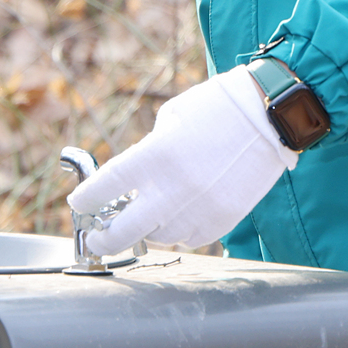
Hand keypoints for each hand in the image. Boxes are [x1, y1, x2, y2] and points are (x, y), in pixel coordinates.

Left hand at [66, 66, 297, 253]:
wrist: (268, 116)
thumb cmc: (216, 108)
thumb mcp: (170, 120)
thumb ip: (147, 154)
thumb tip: (131, 183)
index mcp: (155, 156)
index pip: (105, 188)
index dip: (86, 199)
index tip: (79, 203)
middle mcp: (173, 189)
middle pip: (123, 231)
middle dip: (102, 238)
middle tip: (96, 237)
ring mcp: (199, 209)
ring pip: (157, 238)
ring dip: (144, 231)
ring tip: (142, 219)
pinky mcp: (222, 220)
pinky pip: (188, 238)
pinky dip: (176, 231)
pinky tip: (174, 218)